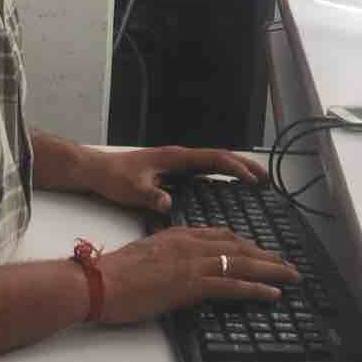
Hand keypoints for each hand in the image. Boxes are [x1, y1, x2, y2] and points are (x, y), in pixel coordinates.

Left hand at [88, 145, 266, 214]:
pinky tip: (226, 189)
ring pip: (213, 164)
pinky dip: (220, 177)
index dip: (235, 168)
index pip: (213, 159)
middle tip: (266, 179)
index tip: (253, 179)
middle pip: (219, 158)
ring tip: (255, 182)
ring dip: (234, 170)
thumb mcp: (132, 189)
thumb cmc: (113, 177)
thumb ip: (150, 195)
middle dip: (244, 166)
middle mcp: (179, 158)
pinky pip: (203, 172)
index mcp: (175, 158)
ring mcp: (176, 164)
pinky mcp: (171, 173)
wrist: (95, 170)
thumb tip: (167, 204)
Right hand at [96, 226, 298, 324]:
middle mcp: (190, 244)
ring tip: (291, 275)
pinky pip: (232, 286)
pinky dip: (256, 289)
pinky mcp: (191, 285)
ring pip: (241, 263)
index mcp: (179, 235)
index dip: (246, 243)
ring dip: (270, 269)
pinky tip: (272, 293)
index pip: (221, 235)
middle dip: (266, 255)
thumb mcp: (147, 254)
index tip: (261, 251)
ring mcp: (192, 263)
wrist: (100, 281)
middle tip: (287, 263)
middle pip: (238, 246)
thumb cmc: (116, 273)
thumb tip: (178, 266)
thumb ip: (168, 255)